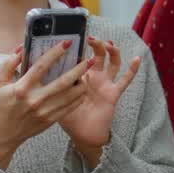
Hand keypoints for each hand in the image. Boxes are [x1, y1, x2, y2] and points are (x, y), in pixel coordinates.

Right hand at [0, 39, 95, 169]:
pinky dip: (78, 97)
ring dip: (82, 83)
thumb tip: (22, 48)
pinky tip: (82, 88)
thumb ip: (9, 63)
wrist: (3, 133)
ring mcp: (45, 111)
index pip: (41, 66)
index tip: (67, 43)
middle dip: (78, 69)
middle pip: (62, 82)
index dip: (55, 53)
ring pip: (70, 96)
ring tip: (87, 72)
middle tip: (88, 59)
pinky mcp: (50, 120)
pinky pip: (70, 107)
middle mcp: (35, 100)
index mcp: (22, 88)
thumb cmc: (1, 105)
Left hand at [59, 36, 141, 166]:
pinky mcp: (113, 93)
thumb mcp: (55, 99)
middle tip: (90, 38)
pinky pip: (125, 80)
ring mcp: (105, 83)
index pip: (80, 56)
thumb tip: (36, 72)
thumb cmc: (68, 118)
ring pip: (113, 63)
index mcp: (79, 76)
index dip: (79, 46)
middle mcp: (93, 77)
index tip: (74, 36)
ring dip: (113, 51)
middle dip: (96, 44)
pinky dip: (132, 70)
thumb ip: (50, 86)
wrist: (83, 135)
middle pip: (97, 55)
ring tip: (108, 44)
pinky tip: (137, 59)